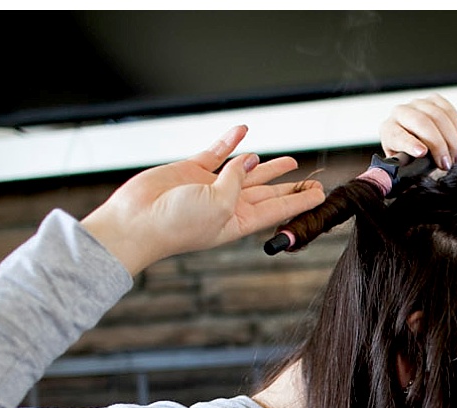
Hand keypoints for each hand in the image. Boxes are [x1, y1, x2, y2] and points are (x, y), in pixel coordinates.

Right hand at [81, 126, 324, 275]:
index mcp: (239, 221)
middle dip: (290, 188)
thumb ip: (238, 181)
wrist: (136, 222)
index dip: (300, 201)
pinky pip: (217, 154)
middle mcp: (228, 205)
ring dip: (267, 167)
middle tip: (312, 180)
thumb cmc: (178, 224)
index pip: (278, 210)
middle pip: (267, 194)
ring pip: (246, 173)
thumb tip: (250, 160)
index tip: (320, 195)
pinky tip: (243, 133)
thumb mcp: (219, 204)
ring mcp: (210, 187)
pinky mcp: (191, 171)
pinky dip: (230, 143)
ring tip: (290, 161)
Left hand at [379, 95, 456, 170]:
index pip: (398, 134)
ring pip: (438, 115)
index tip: (422, 153)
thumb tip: (405, 178)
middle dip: (439, 144)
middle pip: (421, 122)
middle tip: (448, 163)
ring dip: (452, 138)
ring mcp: (418, 104)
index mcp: (389, 130)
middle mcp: (401, 113)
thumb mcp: (404, 166)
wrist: (417, 143)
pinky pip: (449, 109)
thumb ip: (405, 172)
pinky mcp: (433, 100)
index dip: (410, 143)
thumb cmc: (410, 157)